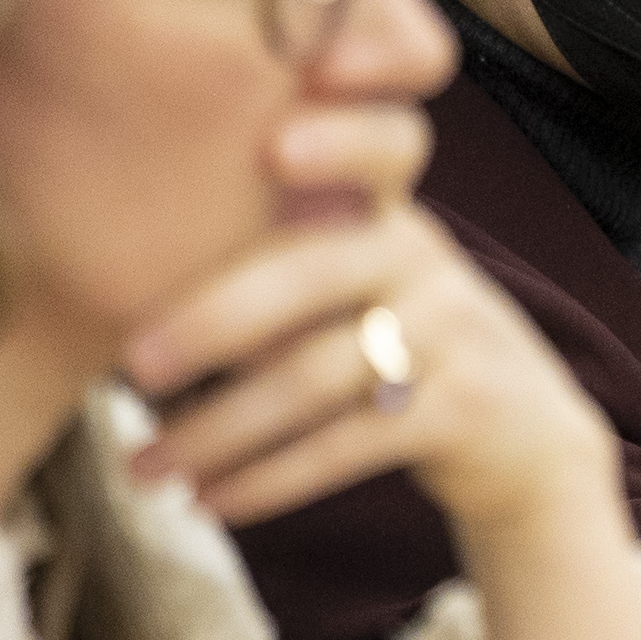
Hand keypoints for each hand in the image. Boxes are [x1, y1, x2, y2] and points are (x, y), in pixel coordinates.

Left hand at [120, 106, 640, 639]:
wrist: (524, 432)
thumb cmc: (395, 344)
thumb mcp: (357, 277)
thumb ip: (275, 255)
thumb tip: (117, 263)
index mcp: (385, 208)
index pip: (375, 146)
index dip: (338, 137)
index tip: (273, 143)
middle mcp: (422, 257)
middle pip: (312, 275)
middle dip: (215, 320)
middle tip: (132, 364)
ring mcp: (451, 332)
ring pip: (317, 378)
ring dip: (218, 432)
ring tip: (142, 471)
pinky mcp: (464, 411)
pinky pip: (348, 446)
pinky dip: (268, 479)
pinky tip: (207, 502)